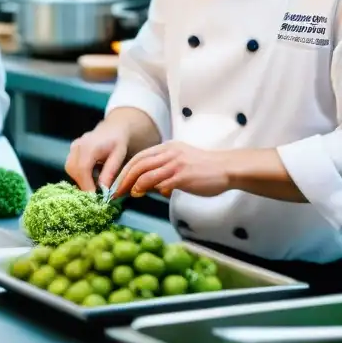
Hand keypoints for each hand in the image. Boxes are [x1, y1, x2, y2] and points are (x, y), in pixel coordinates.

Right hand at [65, 122, 129, 192]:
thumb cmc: (118, 142)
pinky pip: (71, 166)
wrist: (113, 129)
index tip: (94, 197)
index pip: (83, 168)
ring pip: (70, 169)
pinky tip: (91, 175)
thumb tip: (103, 190)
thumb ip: (110, 172)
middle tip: (95, 193)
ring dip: (81, 179)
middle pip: (73, 170)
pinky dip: (79, 174)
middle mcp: (78, 145)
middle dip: (83, 184)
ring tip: (95, 183)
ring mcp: (73, 146)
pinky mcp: (72, 149)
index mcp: (90, 146)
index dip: (86, 185)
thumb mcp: (119, 156)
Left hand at [115, 141, 231, 198]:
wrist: (226, 168)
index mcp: (168, 148)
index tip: (118, 183)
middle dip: (124, 178)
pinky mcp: (183, 175)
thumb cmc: (205, 169)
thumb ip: (165, 171)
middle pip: (139, 164)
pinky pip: (161, 182)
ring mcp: (176, 163)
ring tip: (127, 194)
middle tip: (115, 192)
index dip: (126, 170)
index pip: (140, 157)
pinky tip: (142, 194)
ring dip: (133, 184)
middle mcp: (170, 153)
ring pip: (146, 172)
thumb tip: (151, 187)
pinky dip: (148, 188)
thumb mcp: (182, 162)